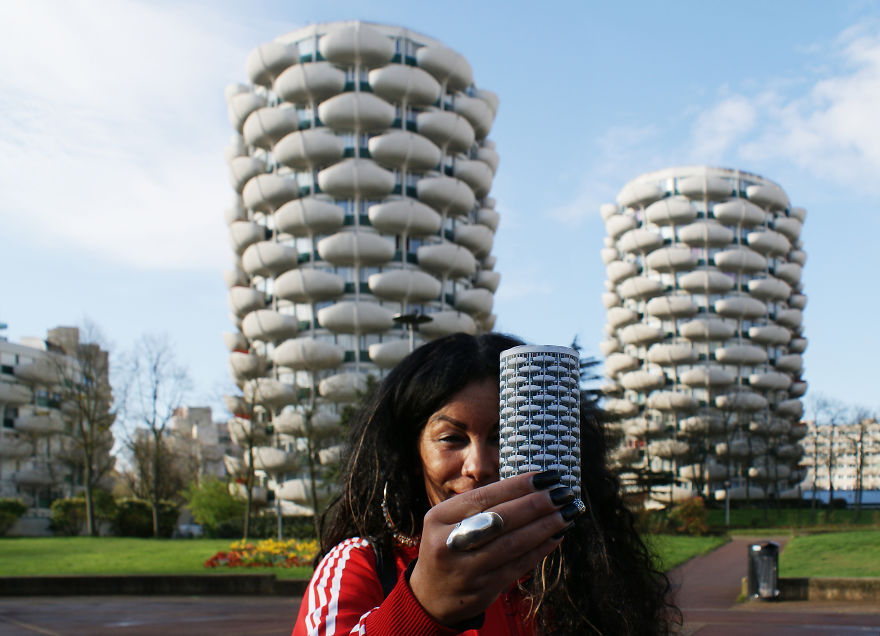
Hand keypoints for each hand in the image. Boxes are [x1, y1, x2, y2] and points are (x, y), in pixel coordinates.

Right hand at [408, 470, 579, 625]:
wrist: (431, 595)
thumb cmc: (448, 546)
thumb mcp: (448, 521)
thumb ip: (481, 506)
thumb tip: (531, 487)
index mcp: (439, 518)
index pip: (484, 496)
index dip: (518, 485)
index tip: (546, 476)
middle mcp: (449, 543)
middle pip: (500, 519)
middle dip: (537, 504)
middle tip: (563, 493)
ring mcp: (466, 570)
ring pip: (513, 544)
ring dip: (545, 526)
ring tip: (567, 513)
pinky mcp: (483, 590)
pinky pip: (518, 566)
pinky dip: (540, 550)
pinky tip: (557, 536)